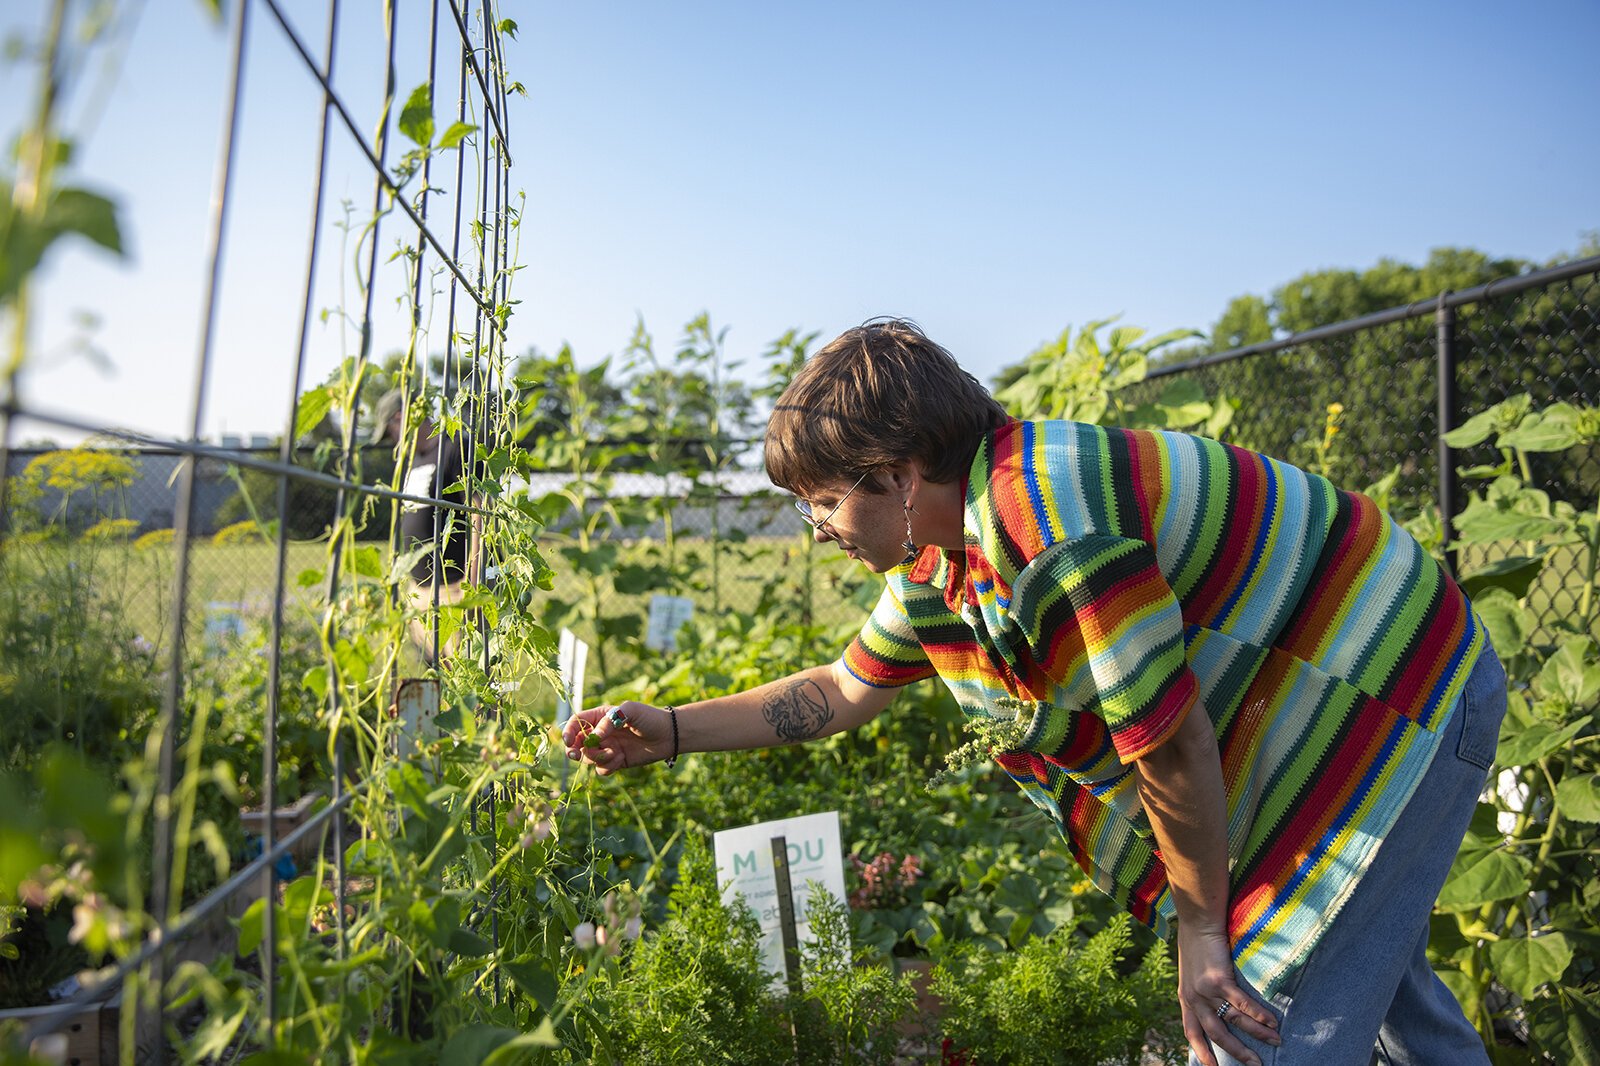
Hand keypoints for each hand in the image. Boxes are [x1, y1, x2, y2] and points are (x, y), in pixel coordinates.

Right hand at [561, 701, 671, 775]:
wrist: (668, 735)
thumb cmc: (649, 717)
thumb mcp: (631, 711)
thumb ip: (610, 720)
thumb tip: (595, 735)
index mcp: (600, 717)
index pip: (576, 723)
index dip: (568, 731)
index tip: (567, 741)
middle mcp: (600, 733)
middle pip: (576, 743)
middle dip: (574, 750)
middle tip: (576, 754)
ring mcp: (607, 748)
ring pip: (588, 758)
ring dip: (597, 757)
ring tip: (614, 753)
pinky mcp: (615, 761)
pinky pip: (601, 769)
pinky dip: (608, 766)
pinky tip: (621, 759)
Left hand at [1177, 924, 1279, 1065]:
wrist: (1197, 921)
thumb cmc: (1198, 944)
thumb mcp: (1192, 972)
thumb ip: (1201, 991)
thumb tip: (1218, 1006)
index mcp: (1186, 998)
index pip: (1192, 1032)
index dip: (1202, 1052)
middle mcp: (1194, 998)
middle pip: (1216, 1034)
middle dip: (1237, 1052)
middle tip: (1255, 1065)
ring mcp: (1205, 990)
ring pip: (1234, 1021)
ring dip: (1257, 1034)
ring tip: (1276, 1041)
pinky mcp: (1218, 979)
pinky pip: (1242, 1003)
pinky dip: (1258, 1015)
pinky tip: (1272, 1022)